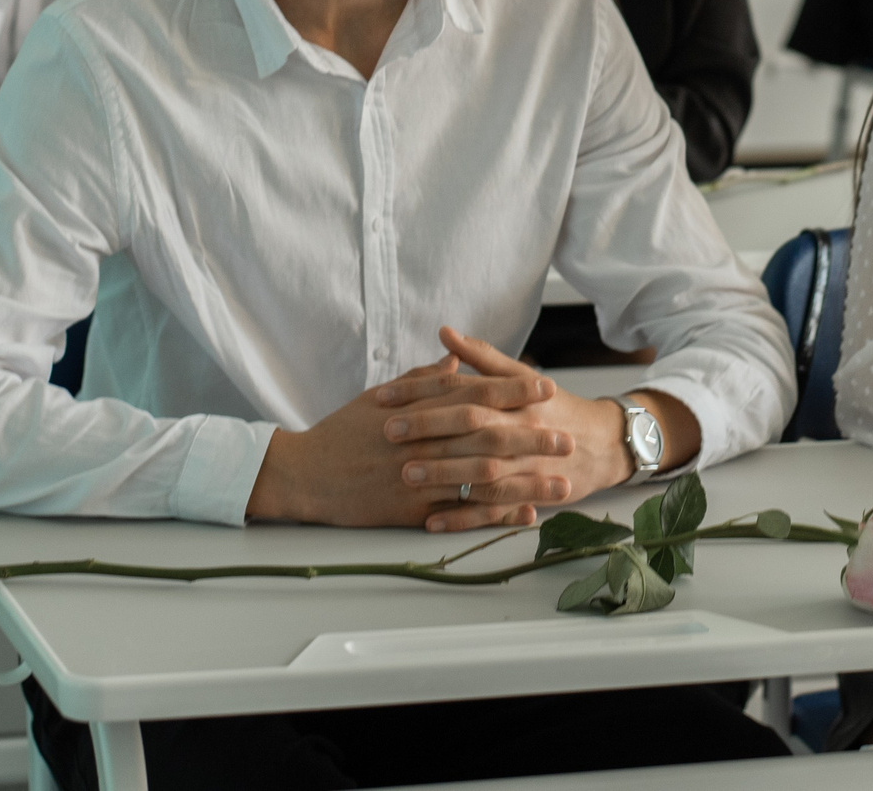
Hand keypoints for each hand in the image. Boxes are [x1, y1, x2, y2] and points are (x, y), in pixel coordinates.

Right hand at [244, 351, 572, 530]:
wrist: (304, 473)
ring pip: (480, 478)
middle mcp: (422, 440)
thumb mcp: (382, 395)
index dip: (513, 391)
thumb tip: (457, 358)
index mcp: (418, 408)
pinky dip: (494, 515)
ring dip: (524, 480)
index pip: (474, 394)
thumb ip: (423, 379)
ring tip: (559, 481)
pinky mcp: (411, 509)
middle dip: (531, 436)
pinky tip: (523, 514)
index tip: (547, 388)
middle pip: (486, 436)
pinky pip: (460, 513)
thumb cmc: (343, 430)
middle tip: (567, 437)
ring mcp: (418, 476)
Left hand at [380, 329, 696, 532]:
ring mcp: (526, 465)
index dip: (422, 392)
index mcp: (515, 397)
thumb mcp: (522, 378)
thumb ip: (483, 357)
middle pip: (472, 427)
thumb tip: (444, 333)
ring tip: (405, 475)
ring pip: (482, 470)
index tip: (384, 396)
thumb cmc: (555, 408)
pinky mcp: (530, 496)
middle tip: (388, 431)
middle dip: (429, 428)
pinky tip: (431, 520)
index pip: (462, 389)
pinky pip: (493, 510)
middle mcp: (521, 429)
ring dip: (444, 473)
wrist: (604, 444)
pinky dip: (463, 517)